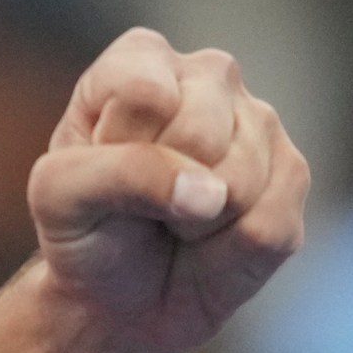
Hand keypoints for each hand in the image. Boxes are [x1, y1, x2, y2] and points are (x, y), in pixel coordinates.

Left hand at [27, 27, 308, 352]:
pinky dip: (226, 256)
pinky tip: (208, 241)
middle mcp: (210, 76)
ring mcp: (260, 123)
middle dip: (158, 188)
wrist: (116, 293)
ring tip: (172, 222)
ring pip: (237, 186)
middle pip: (198, 134)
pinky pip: (268, 229)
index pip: (144, 94)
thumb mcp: (60, 198)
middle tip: (138, 204)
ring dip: (193, 227)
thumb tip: (211, 192)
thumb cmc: (82, 230)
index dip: (117, 150)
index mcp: (141, 59)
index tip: (98, 169)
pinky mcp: (292, 178)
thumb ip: (118, 174)